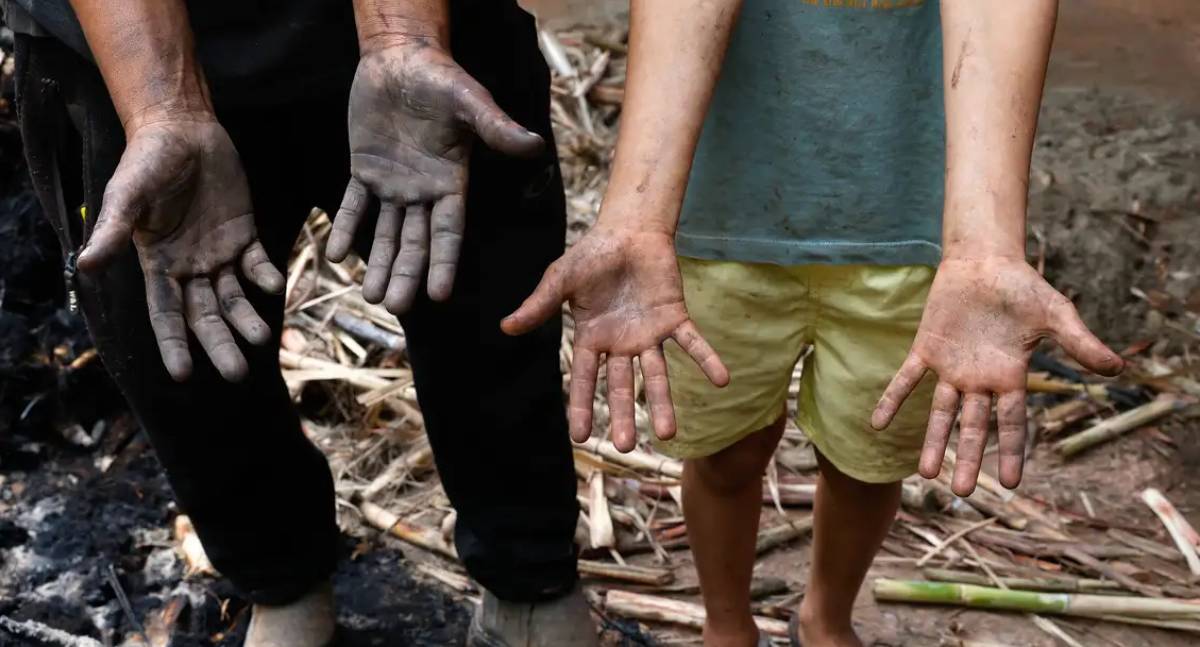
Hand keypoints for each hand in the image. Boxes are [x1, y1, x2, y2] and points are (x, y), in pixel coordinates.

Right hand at [77, 119, 283, 381]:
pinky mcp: (245, 235)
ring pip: (235, 298)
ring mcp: (218, 254)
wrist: (182, 130)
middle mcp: (189, 268)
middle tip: (237, 373)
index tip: (184, 375)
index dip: (174, 344)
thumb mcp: (127, 195)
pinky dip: (267, 276)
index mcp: (158, 265)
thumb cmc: (146, 161)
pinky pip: (258, 263)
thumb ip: (113, 231)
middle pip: (206, 316)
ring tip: (261, 338)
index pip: (166, 315)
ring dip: (247, 319)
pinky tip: (275, 285)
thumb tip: (85, 266)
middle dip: (220, 344)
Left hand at [326, 40, 544, 313]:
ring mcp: (393, 183)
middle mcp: (423, 190)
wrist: (401, 58)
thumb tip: (536, 145)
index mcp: (451, 181)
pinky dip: (345, 228)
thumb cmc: (440, 78)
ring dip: (377, 263)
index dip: (443, 264)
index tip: (439, 296)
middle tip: (394, 307)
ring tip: (369, 296)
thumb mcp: (470, 101)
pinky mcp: (364, 169)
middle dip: (405, 275)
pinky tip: (336, 255)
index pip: (448, 232)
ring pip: (385, 233)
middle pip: (415, 242)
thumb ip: (497, 128)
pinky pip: (353, 205)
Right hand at [502, 226, 728, 451]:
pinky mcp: (674, 318)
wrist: (628, 231)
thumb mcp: (560, 281)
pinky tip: (722, 380)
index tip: (580, 437)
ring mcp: (649, 335)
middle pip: (623, 387)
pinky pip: (692, 343)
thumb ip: (539, 306)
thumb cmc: (592, 256)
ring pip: (657, 375)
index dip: (582, 407)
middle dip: (624, 415)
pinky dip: (706, 360)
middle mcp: (621, 345)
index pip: (586, 380)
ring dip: (664, 402)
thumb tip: (506, 328)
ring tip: (670, 434)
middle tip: (626, 447)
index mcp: (592, 340)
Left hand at [872, 257, 1123, 494]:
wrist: (985, 262)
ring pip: (940, 412)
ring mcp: (951, 368)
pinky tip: (877, 423)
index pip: (1011, 423)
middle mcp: (979, 380)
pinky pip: (906, 379)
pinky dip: (892, 399)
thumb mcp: (1057, 315)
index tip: (1010, 484)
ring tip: (926, 474)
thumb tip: (1118, 368)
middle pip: (974, 427)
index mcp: (1010, 377)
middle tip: (963, 492)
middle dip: (969, 458)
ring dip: (933, 441)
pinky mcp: (926, 349)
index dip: (1010, 452)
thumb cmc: (1023, 288)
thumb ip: (1080, 343)